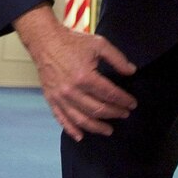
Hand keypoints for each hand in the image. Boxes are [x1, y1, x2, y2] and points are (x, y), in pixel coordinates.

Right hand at [14, 5, 136, 140]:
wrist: (45, 41)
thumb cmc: (72, 42)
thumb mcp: (98, 44)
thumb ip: (117, 58)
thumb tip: (132, 71)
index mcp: (85, 76)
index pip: (109, 94)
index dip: (123, 100)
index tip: (132, 103)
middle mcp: (72, 90)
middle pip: (98, 109)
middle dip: (114, 113)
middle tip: (124, 114)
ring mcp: (60, 97)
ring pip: (81, 119)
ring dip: (97, 127)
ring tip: (108, 130)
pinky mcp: (51, 99)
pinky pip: (62, 118)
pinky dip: (71, 129)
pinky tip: (81, 136)